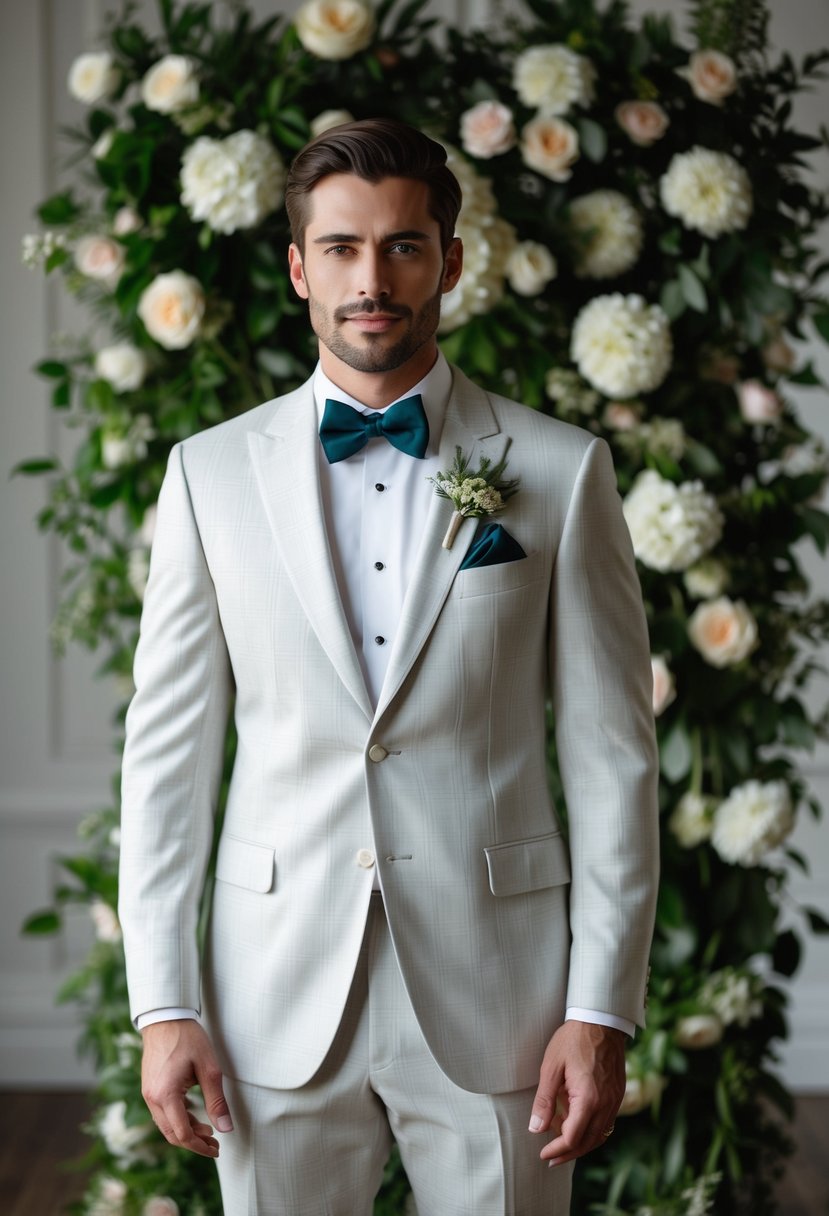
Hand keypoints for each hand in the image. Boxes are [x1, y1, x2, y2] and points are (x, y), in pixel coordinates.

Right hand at [141, 1019, 233, 1156]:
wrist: (165, 1018)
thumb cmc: (188, 1038)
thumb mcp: (209, 1069)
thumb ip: (216, 1101)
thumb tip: (226, 1129)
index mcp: (165, 1095)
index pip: (182, 1134)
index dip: (200, 1146)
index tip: (216, 1149)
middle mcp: (152, 1099)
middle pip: (172, 1134)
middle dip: (194, 1142)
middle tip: (214, 1144)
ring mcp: (148, 1094)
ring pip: (166, 1125)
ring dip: (186, 1131)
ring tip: (208, 1130)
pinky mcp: (149, 1088)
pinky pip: (162, 1113)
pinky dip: (178, 1119)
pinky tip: (194, 1115)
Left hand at [528, 1021, 625, 1166]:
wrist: (601, 1020)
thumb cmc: (573, 1040)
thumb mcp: (551, 1067)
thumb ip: (544, 1100)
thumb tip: (536, 1129)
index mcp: (588, 1099)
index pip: (572, 1137)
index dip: (556, 1149)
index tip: (543, 1153)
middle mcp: (605, 1105)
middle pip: (588, 1142)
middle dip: (568, 1153)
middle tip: (551, 1159)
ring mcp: (615, 1100)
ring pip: (600, 1135)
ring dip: (581, 1144)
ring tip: (562, 1146)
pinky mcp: (618, 1094)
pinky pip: (607, 1122)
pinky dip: (592, 1131)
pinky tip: (579, 1126)